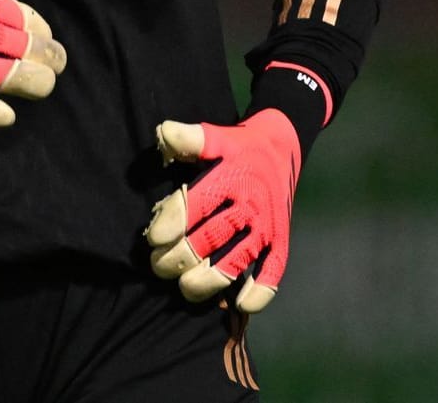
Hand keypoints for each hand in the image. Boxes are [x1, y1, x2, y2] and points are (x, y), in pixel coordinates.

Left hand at [144, 110, 301, 312]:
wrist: (284, 144)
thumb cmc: (239, 146)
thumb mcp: (215, 136)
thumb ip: (189, 139)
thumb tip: (164, 132)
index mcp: (229, 178)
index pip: (196, 205)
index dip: (172, 223)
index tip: (154, 237)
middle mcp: (248, 205)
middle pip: (210, 239)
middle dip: (180, 257)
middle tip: (159, 266)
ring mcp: (266, 225)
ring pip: (236, 261)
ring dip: (209, 279)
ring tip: (186, 287)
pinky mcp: (280, 239)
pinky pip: (274, 270)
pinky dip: (261, 290)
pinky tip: (240, 304)